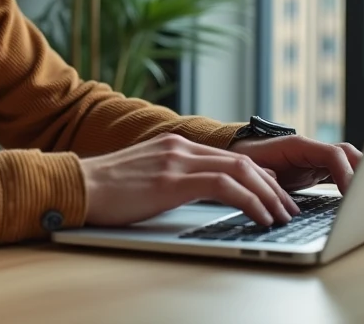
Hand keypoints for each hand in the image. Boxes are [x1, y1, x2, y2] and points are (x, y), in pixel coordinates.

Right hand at [80, 133, 300, 227]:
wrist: (75, 186)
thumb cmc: (103, 192)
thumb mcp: (144, 179)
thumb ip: (172, 179)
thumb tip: (198, 195)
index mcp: (173, 145)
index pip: (229, 158)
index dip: (258, 178)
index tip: (275, 196)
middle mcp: (179, 146)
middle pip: (242, 162)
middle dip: (272, 187)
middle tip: (288, 209)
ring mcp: (176, 160)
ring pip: (240, 171)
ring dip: (268, 196)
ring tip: (282, 217)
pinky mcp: (172, 179)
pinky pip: (225, 187)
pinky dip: (250, 202)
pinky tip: (261, 217)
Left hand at [227, 135, 362, 193]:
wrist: (239, 154)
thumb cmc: (243, 159)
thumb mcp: (252, 166)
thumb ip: (265, 172)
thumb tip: (275, 179)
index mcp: (298, 145)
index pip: (333, 154)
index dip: (347, 173)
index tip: (354, 195)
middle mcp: (312, 150)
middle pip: (349, 155)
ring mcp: (317, 159)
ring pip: (350, 163)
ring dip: (362, 178)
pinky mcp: (318, 170)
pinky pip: (342, 174)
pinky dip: (353, 184)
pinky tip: (359, 201)